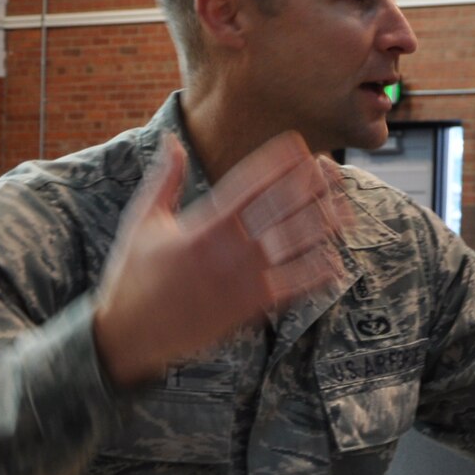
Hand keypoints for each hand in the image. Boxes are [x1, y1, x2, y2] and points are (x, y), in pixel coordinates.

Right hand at [93, 133, 348, 387]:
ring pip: (292, 246)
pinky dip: (315, 274)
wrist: (129, 335)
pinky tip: (335, 261)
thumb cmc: (133, 275)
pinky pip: (291, 287)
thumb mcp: (143, 221)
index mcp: (202, 225)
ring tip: (345, 209)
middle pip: (278, 210)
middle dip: (307, 186)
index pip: (248, 184)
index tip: (298, 145)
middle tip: (330, 168)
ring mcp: (241, 279)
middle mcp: (227, 250)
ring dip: (321, 224)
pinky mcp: (249, 308)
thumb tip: (173, 140)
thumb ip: (165, 180)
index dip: (277, 163)